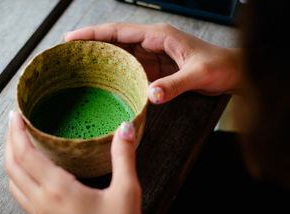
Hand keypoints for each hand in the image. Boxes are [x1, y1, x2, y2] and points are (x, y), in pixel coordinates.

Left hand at [5, 111, 141, 213]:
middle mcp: (42, 202)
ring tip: (18, 144)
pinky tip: (30, 174)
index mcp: (58, 190)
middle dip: (8, 141)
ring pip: (12, 182)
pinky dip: (17, 177)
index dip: (16, 131)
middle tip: (13, 123)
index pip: (25, 154)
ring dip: (11, 160)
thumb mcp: (127, 193)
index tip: (15, 114)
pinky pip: (20, 195)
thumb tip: (125, 128)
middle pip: (12, 166)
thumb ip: (124, 157)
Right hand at [64, 22, 241, 103]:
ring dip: (100, 57)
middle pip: (114, 40)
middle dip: (90, 43)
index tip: (72, 38)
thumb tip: (149, 96)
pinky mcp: (155, 68)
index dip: (94, 33)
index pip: (119, 31)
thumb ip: (173, 85)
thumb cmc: (220, 67)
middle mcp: (152, 42)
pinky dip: (115, 71)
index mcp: (159, 35)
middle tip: (67, 53)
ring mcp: (153, 55)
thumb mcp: (197, 75)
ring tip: (78, 65)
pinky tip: (103, 79)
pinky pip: (130, 67)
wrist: (233, 73)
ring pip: (120, 53)